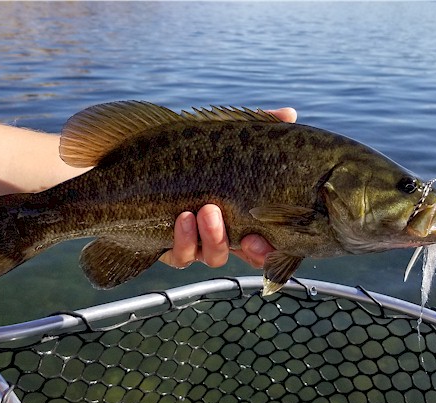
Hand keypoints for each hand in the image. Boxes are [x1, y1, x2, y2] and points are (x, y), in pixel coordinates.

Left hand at [160, 107, 295, 269]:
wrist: (145, 162)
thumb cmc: (193, 153)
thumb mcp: (226, 138)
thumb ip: (259, 127)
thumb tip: (290, 113)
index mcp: (248, 215)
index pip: (271, 238)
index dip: (275, 245)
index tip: (275, 238)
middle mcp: (228, 234)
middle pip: (250, 255)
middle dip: (253, 250)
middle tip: (251, 237)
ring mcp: (200, 244)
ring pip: (215, 255)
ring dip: (214, 237)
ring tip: (207, 210)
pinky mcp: (172, 248)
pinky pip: (181, 255)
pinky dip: (184, 239)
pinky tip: (183, 218)